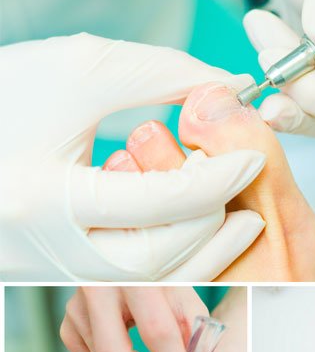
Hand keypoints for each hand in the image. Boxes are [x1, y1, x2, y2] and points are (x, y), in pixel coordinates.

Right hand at [0, 35, 263, 280]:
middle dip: (213, 227)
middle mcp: (49, 250)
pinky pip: (125, 279)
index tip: (253, 153)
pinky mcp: (57, 274)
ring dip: (197, 252)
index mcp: (47, 199)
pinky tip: (191, 227)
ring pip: (144, 282)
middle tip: (246, 188)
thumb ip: (159, 75)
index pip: (160, 203)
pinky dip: (165, 258)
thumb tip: (227, 89)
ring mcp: (52, 271)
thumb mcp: (78, 69)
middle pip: (158, 260)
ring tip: (234, 215)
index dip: (217, 178)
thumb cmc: (1, 94)